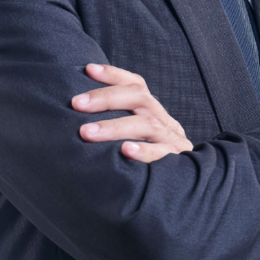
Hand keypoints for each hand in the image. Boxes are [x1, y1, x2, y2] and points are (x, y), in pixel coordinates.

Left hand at [72, 63, 193, 162]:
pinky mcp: (177, 161)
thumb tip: (78, 110)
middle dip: (106, 98)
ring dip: (114, 127)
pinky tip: (125, 151)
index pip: (136, 84)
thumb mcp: (134, 137)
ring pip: (146, 124)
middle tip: (77, 103)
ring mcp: (171, 140)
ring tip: (87, 132)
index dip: (114, 74)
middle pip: (139, 97)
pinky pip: (162, 153)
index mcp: (152, 111)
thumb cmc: (145, 160)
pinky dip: (144, 151)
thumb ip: (117, 123)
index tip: (89, 69)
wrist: (183, 189)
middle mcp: (163, 120)